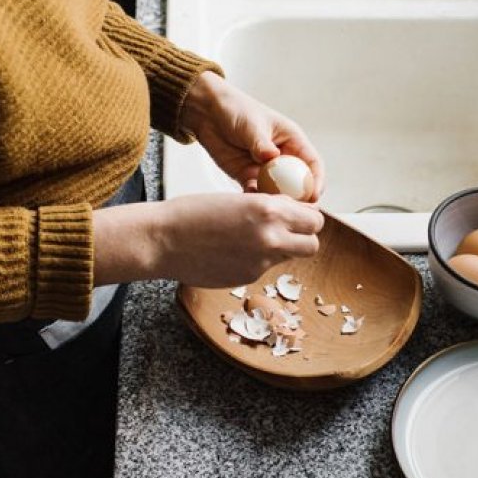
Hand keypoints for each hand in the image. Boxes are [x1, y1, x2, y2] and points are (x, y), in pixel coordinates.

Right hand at [92, 193, 323, 287]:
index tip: (299, 215)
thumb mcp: (240, 199)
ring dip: (282, 250)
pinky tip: (235, 251)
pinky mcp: (247, 278)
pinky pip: (265, 268)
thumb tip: (293, 214)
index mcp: (269, 211)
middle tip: (288, 231)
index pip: (314, 219)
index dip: (308, 218)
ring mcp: (260, 262)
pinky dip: (257, 260)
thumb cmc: (193, 213)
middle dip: (304, 237)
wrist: (163, 240)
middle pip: (312, 244)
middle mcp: (270, 238)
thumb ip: (270, 209)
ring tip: (256, 239)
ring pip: (290, 258)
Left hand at [181, 71, 324, 201]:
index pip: (312, 164)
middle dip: (298, 199)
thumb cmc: (236, 109)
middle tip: (293, 209)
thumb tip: (272, 157)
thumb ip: (261, 143)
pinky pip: (255, 193)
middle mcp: (282, 158)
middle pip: (298, 184)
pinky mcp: (246, 177)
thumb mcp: (251, 124)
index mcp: (292, 141)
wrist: (207, 113)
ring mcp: (264, 170)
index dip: (316, 180)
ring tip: (268, 205)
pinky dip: (254, 199)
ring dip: (275, 201)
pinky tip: (248, 199)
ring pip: (277, 192)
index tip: (314, 195)